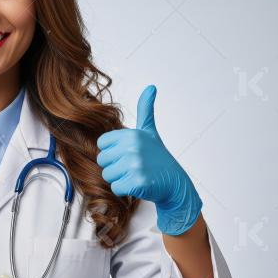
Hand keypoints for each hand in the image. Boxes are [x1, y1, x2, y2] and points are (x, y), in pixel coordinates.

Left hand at [95, 85, 201, 235]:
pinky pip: (116, 188)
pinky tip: (138, 184)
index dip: (113, 151)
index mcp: (132, 134)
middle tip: (133, 166)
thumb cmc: (158, 157)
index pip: (102, 144)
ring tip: (136, 175)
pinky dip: (125, 190)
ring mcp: (135, 165)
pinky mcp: (137, 183)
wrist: (175, 183)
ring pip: (107, 175)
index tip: (128, 153)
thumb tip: (151, 87)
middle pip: (103, 160)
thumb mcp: (150, 131)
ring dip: (120, 179)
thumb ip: (146, 109)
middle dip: (115, 167)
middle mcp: (133, 147)